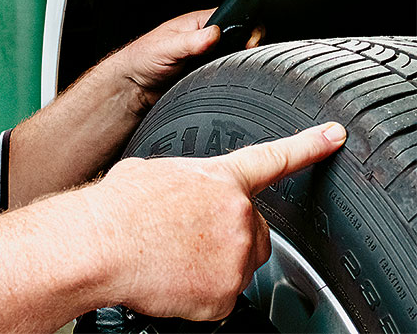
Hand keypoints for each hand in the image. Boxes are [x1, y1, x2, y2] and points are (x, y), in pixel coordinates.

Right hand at [87, 122, 345, 320]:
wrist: (100, 244)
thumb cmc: (118, 207)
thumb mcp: (154, 174)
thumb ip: (188, 183)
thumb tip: (184, 195)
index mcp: (220, 178)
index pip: (273, 158)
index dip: (307, 146)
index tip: (333, 137)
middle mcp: (237, 214)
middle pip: (256, 230)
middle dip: (231, 236)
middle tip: (189, 239)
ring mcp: (236, 255)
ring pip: (240, 265)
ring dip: (216, 264)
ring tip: (174, 257)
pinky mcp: (225, 293)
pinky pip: (222, 296)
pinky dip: (201, 294)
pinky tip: (172, 278)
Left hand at [115, 9, 263, 111]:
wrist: (135, 86)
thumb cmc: (143, 58)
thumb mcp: (167, 47)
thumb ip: (191, 41)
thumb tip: (214, 34)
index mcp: (200, 23)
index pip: (235, 17)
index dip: (247, 28)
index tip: (249, 42)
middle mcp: (207, 38)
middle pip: (240, 39)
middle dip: (246, 49)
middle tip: (240, 60)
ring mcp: (209, 57)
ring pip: (235, 59)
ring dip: (236, 65)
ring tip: (226, 72)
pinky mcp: (207, 74)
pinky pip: (226, 75)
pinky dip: (227, 79)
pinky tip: (220, 83)